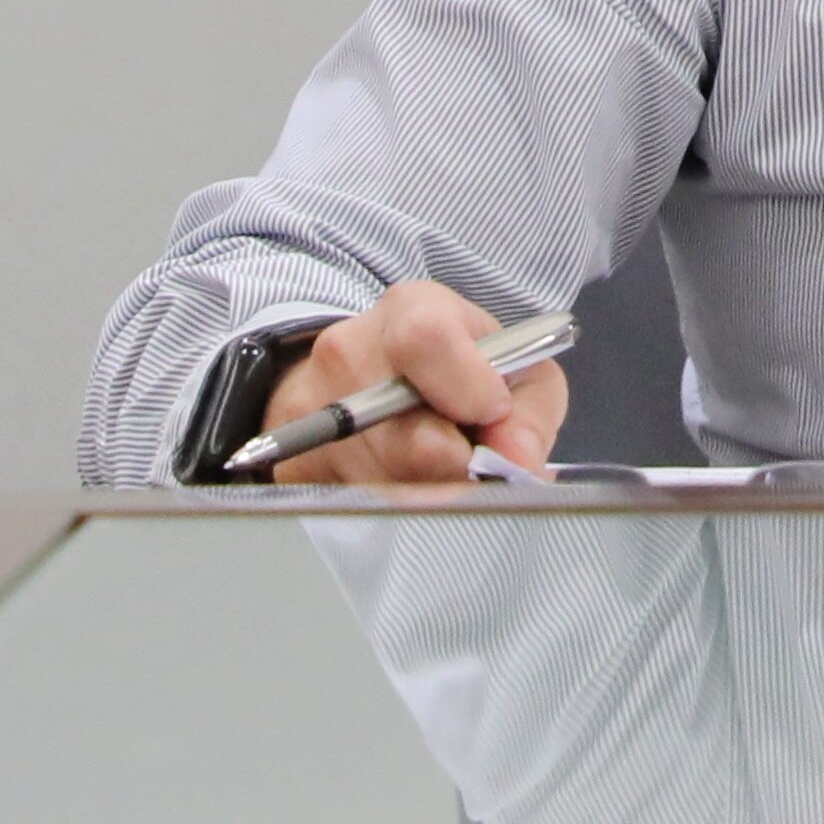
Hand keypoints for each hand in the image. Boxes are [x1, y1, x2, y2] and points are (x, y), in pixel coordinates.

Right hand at [262, 280, 569, 485]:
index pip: (425, 341)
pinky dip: (394, 510)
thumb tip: (518, 462)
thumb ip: (528, 411)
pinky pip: (356, 510)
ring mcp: (312, 411)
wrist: (371, 375)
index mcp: (410, 313)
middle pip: (412, 441)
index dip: (469, 389)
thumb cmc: (458, 370)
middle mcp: (349, 355)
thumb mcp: (513, 368)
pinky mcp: (295, 464)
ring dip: (431, 494)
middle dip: (461, 469)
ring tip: (442, 469)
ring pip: (388, 487)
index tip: (492, 411)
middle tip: (477, 463)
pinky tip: (406, 484)